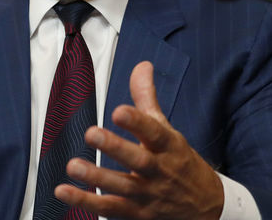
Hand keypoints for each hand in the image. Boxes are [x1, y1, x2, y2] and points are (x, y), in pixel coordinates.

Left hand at [55, 61, 223, 219]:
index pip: (154, 132)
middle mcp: (159, 170)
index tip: (120, 111)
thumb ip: (147, 98)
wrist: (206, 207)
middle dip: (115, 147)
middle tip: (92, 133)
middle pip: (138, 160)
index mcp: (168, 146)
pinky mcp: (137, 214)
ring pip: (122, 187)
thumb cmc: (180, 161)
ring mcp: (148, 194)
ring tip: (73, 166)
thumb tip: (142, 65)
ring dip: (96, 178)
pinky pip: (110, 209)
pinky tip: (65, 191)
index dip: (137, 122)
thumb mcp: (167, 130)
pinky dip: (86, 202)